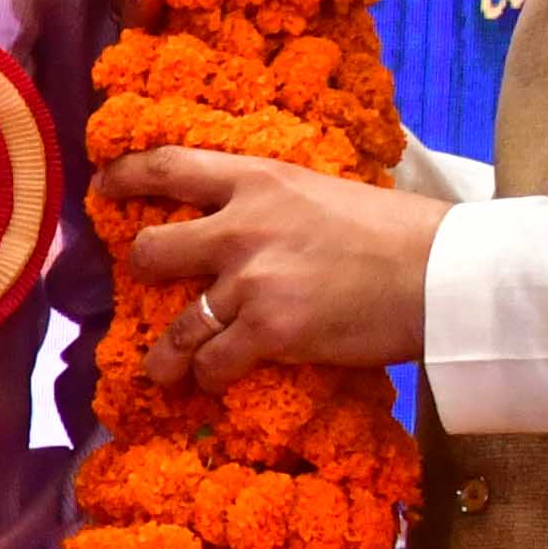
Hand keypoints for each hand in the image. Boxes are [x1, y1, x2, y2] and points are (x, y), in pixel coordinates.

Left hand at [100, 148, 444, 381]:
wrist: (444, 273)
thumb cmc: (398, 232)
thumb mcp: (322, 191)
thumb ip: (274, 204)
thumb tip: (243, 222)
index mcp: (257, 178)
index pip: (167, 165)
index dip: (123, 176)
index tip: (103, 186)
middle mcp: (241, 225)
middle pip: (151, 248)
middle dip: (142, 271)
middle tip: (143, 287)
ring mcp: (250, 279)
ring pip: (176, 323)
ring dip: (167, 354)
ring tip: (164, 371)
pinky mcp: (269, 329)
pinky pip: (214, 361)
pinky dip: (210, 378)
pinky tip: (214, 383)